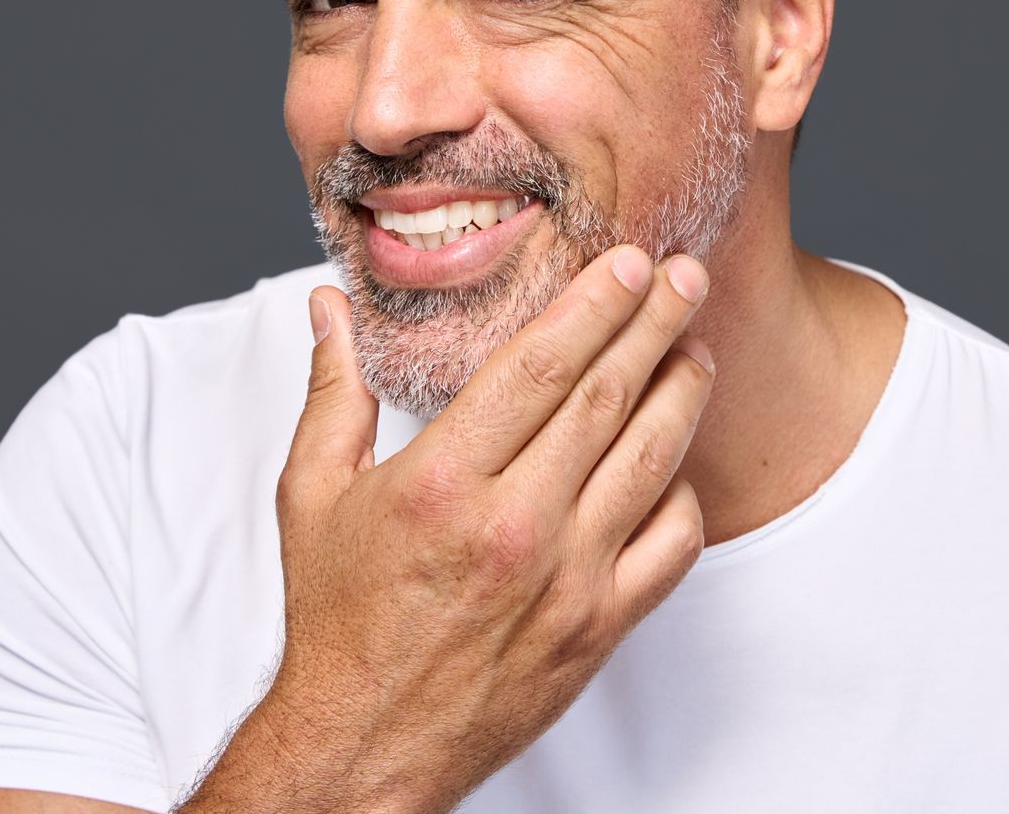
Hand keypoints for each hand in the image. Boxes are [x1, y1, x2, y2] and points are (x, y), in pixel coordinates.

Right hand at [195, 246, 713, 812]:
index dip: (593, 306)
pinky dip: (684, 495)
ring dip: (681, 395)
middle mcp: (512, 526)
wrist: (364, 745)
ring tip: (696, 347)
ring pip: (649, 463)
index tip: (627, 262)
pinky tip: (677, 459)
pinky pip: (670, 547)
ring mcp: (566, 581)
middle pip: (606, 400)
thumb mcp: (311, 496)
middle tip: (686, 274)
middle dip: (655, 325)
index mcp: (441, 483)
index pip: (538, 368)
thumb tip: (327, 304)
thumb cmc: (337, 619)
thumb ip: (332, 390)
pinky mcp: (599, 630)